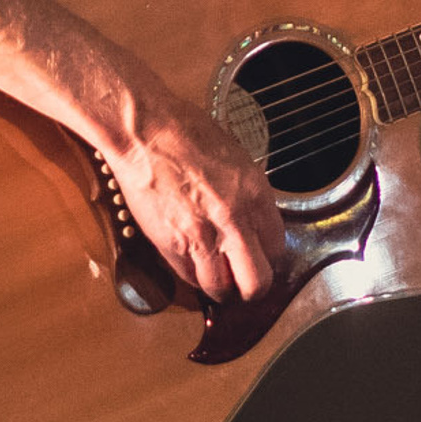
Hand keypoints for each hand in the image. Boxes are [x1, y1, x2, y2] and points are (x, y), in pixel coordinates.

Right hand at [102, 88, 287, 305]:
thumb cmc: (183, 132)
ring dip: (220, 289)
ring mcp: (202, 235)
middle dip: (251, 288)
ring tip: (216, 283)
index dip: (267, 257)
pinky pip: (188, 276)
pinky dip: (191, 276)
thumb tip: (249, 217)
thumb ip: (246, 194)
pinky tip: (190, 266)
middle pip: (257, 280)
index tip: (259, 257)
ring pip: (221, 287)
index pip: (277, 247)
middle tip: (244, 285)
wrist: (143, 132)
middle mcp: (235, 220)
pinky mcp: (171, 243)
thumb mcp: (234, 159)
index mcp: (255, 194)